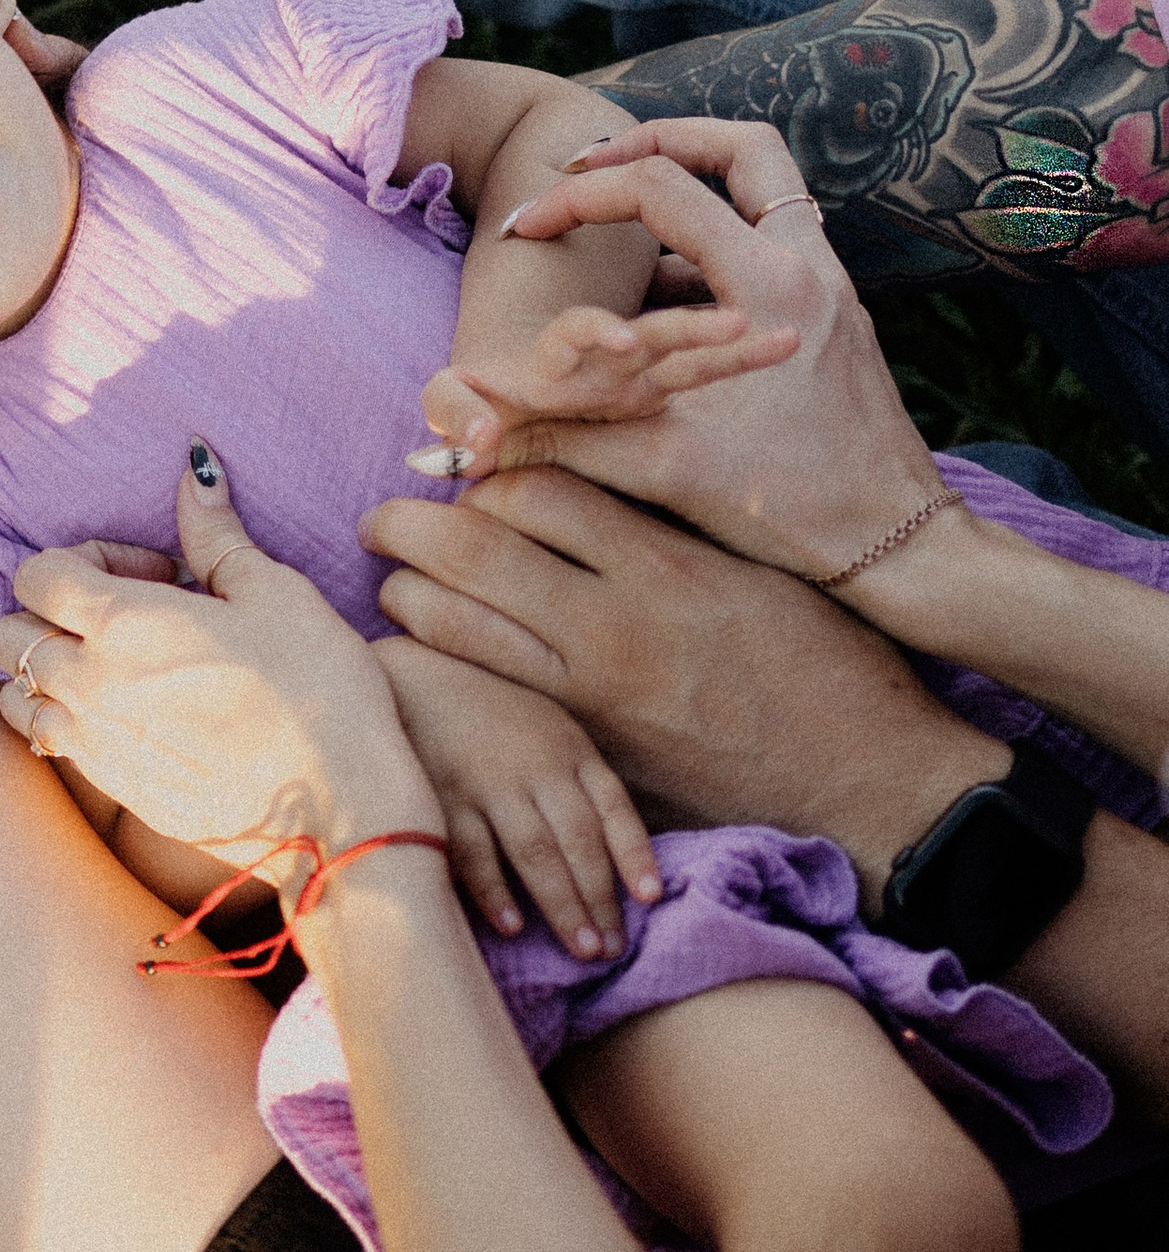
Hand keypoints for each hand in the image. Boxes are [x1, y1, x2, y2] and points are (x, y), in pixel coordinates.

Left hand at [0, 445, 439, 877]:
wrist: (339, 808)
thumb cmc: (319, 691)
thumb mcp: (275, 592)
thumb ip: (216, 533)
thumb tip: (194, 466)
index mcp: (122, 623)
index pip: (36, 573)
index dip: (84, 559)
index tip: (149, 573)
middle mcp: (89, 684)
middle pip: (7, 633)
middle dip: (50, 612)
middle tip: (123, 617)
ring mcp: (93, 744)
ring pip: (14, 696)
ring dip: (45, 671)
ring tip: (112, 667)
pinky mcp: (112, 791)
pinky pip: (48, 745)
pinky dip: (62, 721)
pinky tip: (126, 714)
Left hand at [360, 467, 1010, 904]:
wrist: (870, 782)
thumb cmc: (828, 664)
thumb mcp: (756, 570)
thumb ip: (664, 531)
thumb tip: (581, 486)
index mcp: (666, 562)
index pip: (539, 489)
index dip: (486, 472)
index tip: (465, 469)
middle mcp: (617, 624)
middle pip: (475, 548)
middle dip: (410, 523)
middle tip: (381, 516)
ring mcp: (594, 694)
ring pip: (457, 626)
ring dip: (408, 593)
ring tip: (394, 576)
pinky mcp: (587, 750)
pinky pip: (487, 692)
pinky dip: (442, 660)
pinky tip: (425, 645)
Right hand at [377, 640, 657, 956]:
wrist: (412, 676)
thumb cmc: (490, 711)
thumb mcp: (548, 725)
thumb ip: (577, 775)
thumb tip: (610, 843)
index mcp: (569, 749)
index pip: (614, 808)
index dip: (635, 855)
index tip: (650, 898)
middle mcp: (536, 768)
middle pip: (578, 841)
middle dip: (599, 898)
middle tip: (612, 948)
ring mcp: (488, 783)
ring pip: (535, 852)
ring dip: (562, 904)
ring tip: (583, 948)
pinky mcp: (442, 798)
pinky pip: (473, 853)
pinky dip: (494, 891)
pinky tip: (512, 926)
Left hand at [415, 299, 796, 479]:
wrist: (502, 403)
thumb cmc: (483, 400)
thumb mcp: (459, 401)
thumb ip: (455, 410)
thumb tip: (459, 447)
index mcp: (558, 356)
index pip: (573, 333)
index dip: (592, 331)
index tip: (616, 339)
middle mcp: (602, 361)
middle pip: (644, 336)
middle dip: (681, 331)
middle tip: (724, 327)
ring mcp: (637, 381)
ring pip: (686, 356)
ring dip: (725, 349)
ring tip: (782, 340)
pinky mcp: (658, 405)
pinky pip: (707, 380)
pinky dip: (743, 364)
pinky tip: (788, 350)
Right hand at [466, 120, 952, 581]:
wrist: (897, 542)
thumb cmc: (789, 508)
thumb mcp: (662, 470)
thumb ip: (563, 442)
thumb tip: (471, 444)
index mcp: (766, 284)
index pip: (660, 188)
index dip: (577, 197)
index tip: (524, 227)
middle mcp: (807, 266)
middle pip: (739, 146)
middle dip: (657, 141)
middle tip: (593, 165)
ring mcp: (830, 286)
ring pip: (763, 188)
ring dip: (691, 188)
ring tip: (620, 223)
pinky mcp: (834, 315)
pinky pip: (768, 243)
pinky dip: (712, 246)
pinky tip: (662, 299)